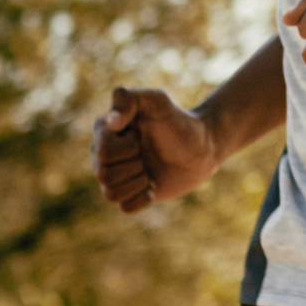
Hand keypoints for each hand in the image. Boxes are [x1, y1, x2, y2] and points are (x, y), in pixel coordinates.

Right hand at [91, 88, 221, 213]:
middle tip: (146, 153)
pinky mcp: (131, 194)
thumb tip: (111, 122)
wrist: (203, 146)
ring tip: (150, 169)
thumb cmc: (179, 122)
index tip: (140, 136)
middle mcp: (102, 155)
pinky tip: (153, 185)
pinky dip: (143, 198)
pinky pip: (125, 207)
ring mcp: (117, 176)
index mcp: (103, 132)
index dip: (126, 148)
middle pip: (103, 175)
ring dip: (138, 182)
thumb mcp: (158, 101)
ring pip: (111, 194)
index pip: (101, 153)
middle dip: (134, 165)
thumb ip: (130, 98)